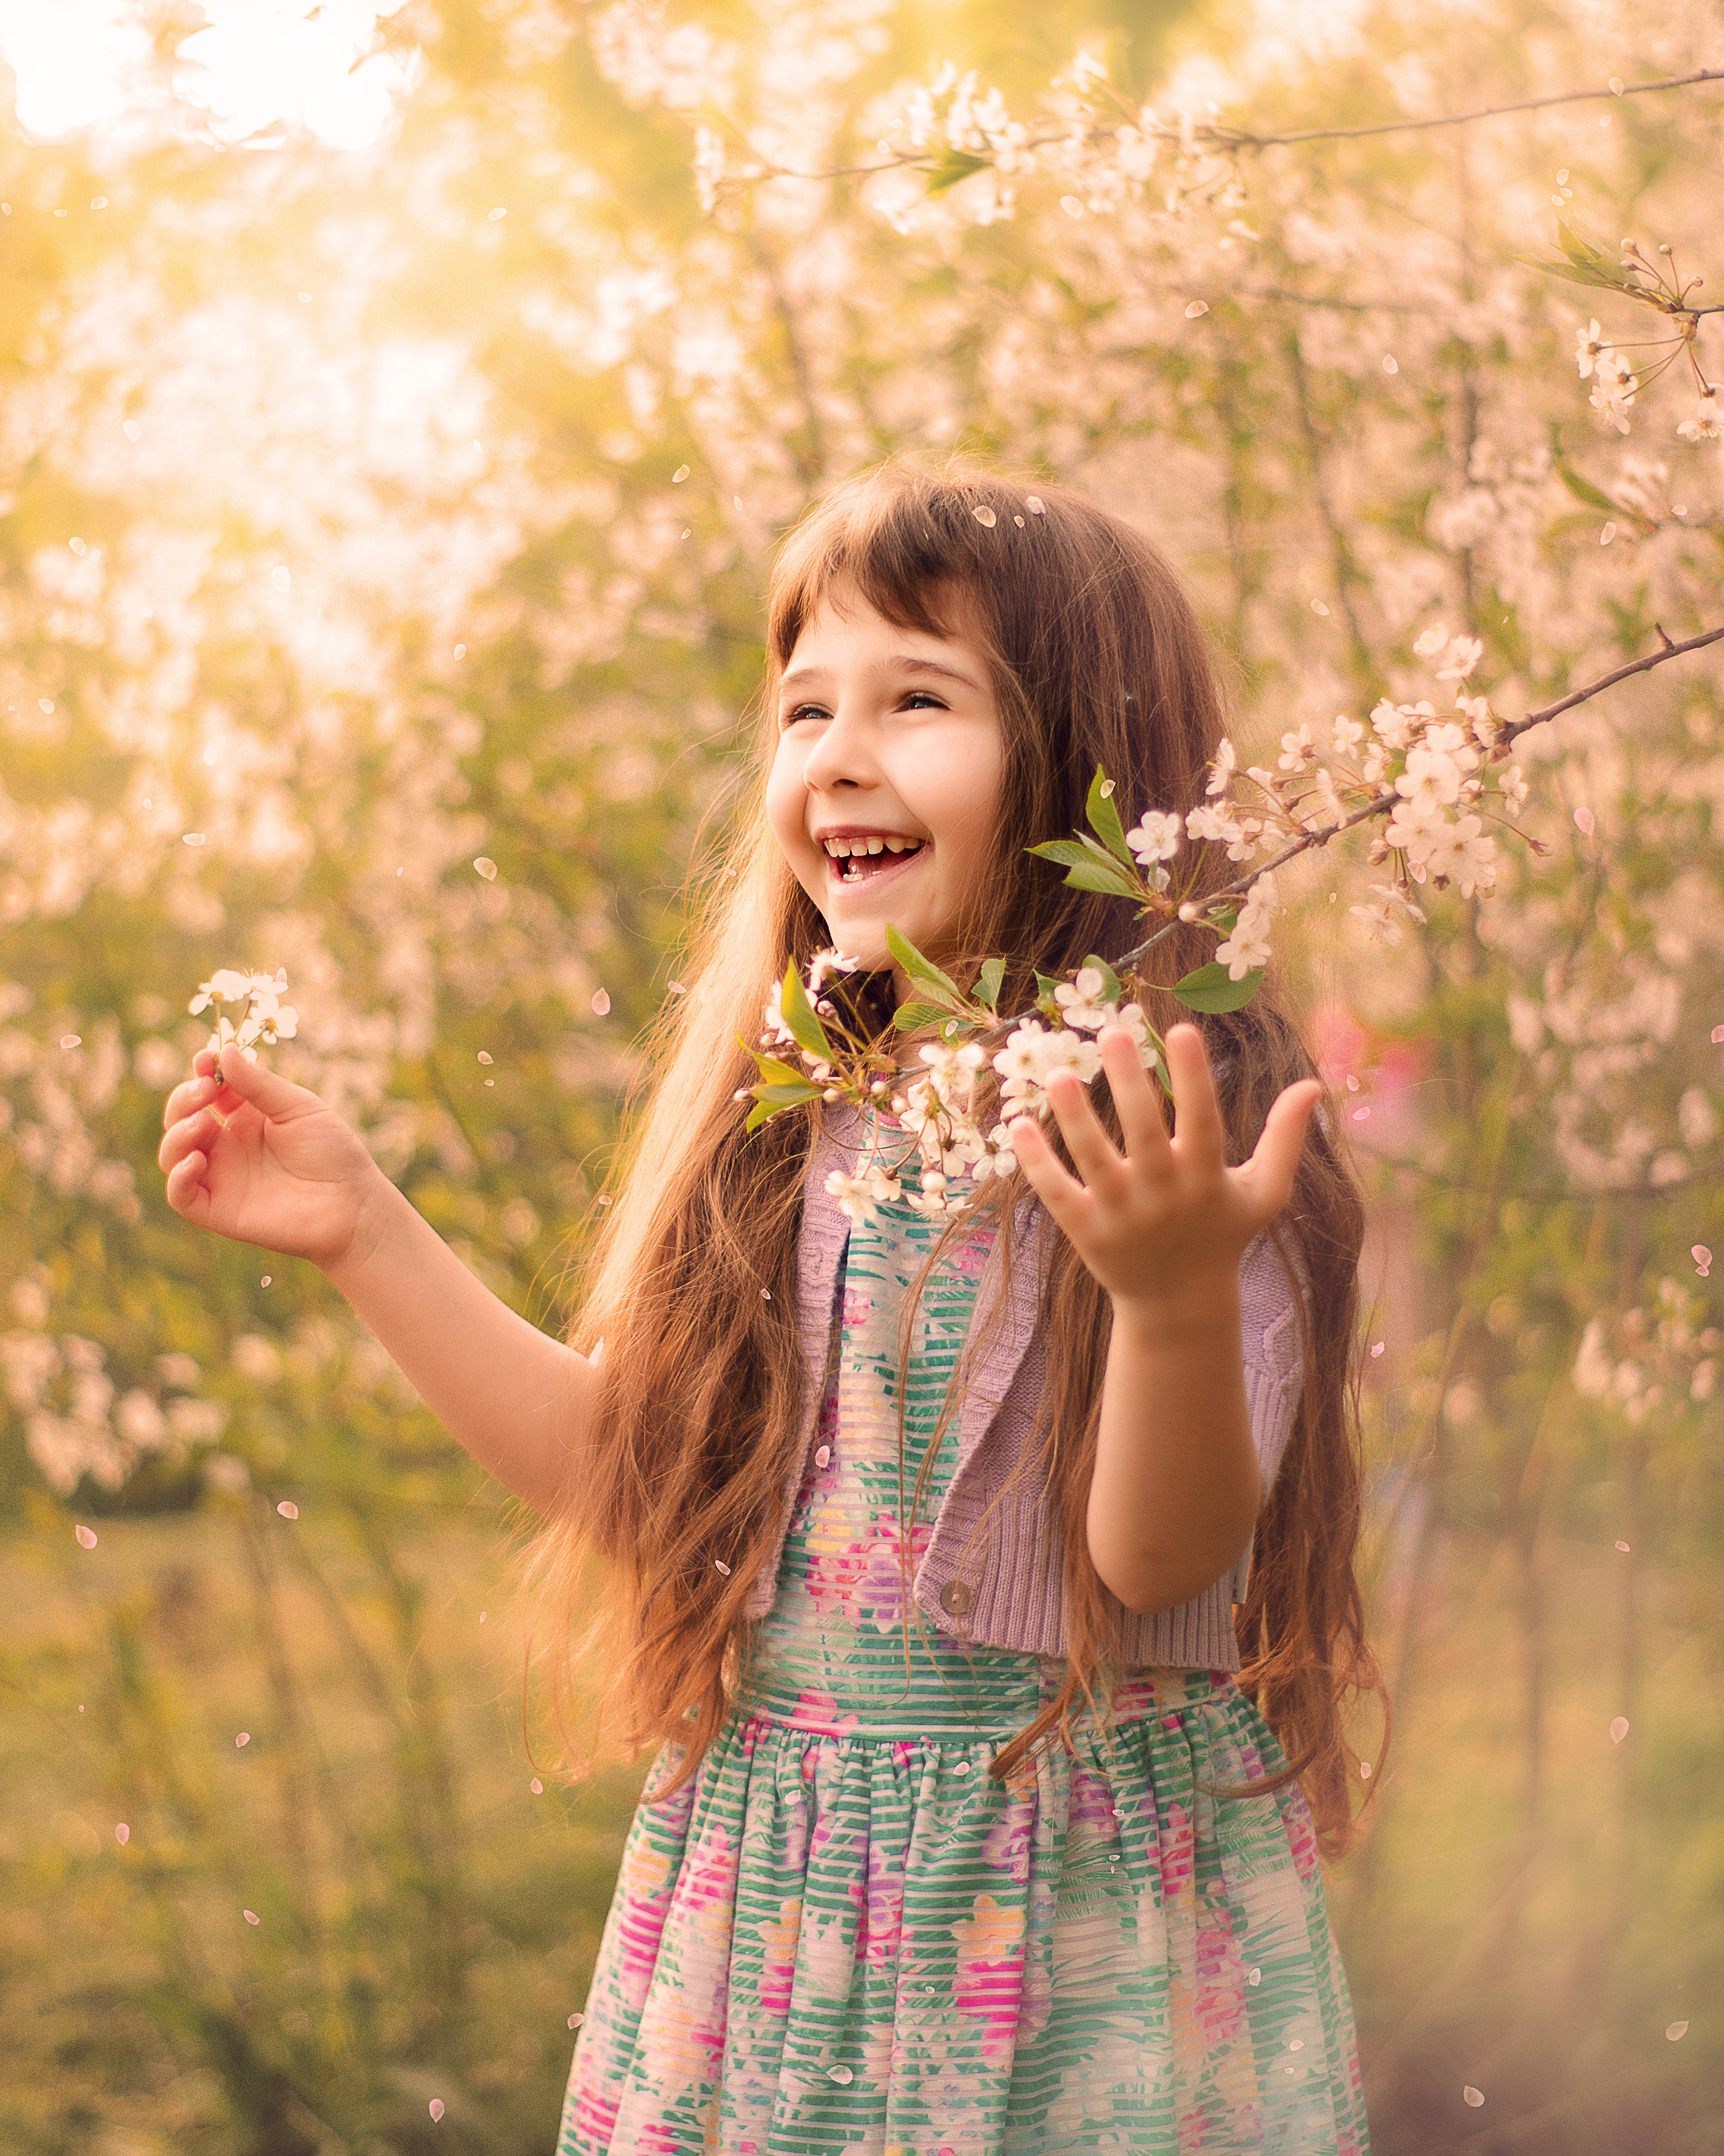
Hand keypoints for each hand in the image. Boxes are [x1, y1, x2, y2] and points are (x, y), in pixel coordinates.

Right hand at [158, 1047, 386, 1269]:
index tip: (206, 1059)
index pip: (207, 1090)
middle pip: (182, 1118)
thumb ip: (260, 1084)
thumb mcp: (299, 1107)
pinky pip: (180, 1195)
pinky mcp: (218, 1210)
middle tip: (205, 1090)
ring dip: (177, 1134)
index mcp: (246, 1117)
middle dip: (184, 1099)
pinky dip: (178, 1176)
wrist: (353, 1205)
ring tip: (201, 1123)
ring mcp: (220, 1177)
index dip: (201, 1073)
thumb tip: (224, 1050)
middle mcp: (227, 1146)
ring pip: (173, 1154)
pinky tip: (198, 1159)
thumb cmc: (332, 1153)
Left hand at [1008, 1023, 1320, 1316]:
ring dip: (1074, 1118)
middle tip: (1112, 1032)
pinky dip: (1036, 1161)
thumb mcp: (1264, 1192)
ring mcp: (1121, 1215)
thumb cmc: (1223, 1234)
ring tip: (1059, 1074)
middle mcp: (1163, 1196)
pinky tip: (1018, 1124)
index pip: (1202, 1122)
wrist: (1179, 1303)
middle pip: (1143, 1133)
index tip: (1184, 1031)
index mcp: (1206, 1179)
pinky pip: (1056, 1192)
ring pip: (1092, 1160)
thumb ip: (1285, 1139)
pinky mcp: (1085, 1232)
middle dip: (1128, 1083)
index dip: (1195, 1078)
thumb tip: (1312, 1085)